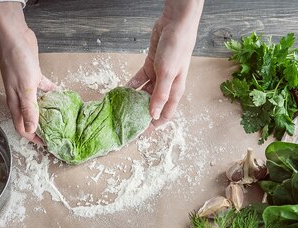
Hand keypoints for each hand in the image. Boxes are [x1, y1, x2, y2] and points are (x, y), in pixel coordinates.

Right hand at [0, 2, 54, 142]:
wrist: (14, 35)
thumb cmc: (17, 61)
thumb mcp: (25, 88)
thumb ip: (29, 109)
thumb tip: (31, 131)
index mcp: (15, 103)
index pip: (22, 127)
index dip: (34, 138)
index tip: (48, 144)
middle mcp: (20, 98)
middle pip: (30, 119)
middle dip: (42, 128)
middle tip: (58, 134)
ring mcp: (27, 87)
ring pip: (37, 105)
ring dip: (48, 112)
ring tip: (62, 118)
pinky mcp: (34, 75)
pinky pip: (43, 88)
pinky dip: (51, 92)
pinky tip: (61, 95)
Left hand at [128, 0, 202, 126]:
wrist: (175, 24)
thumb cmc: (176, 48)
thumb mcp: (167, 73)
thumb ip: (160, 94)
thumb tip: (154, 115)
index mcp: (175, 90)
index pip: (165, 114)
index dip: (154, 125)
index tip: (140, 133)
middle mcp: (167, 86)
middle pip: (153, 105)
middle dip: (140, 114)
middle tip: (126, 122)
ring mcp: (158, 76)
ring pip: (144, 93)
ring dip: (134, 100)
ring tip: (121, 108)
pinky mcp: (150, 66)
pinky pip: (139, 80)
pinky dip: (131, 86)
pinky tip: (121, 91)